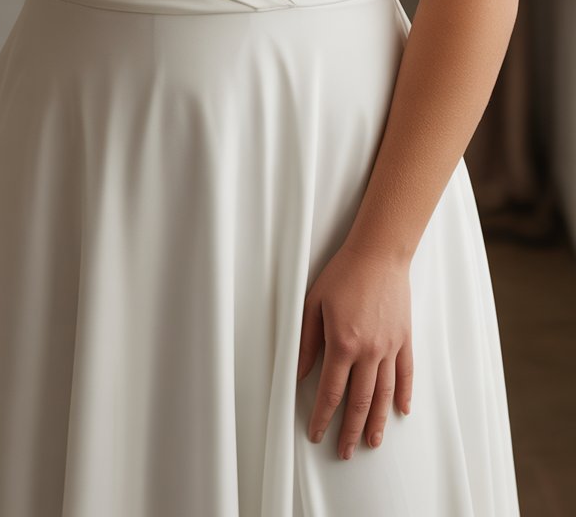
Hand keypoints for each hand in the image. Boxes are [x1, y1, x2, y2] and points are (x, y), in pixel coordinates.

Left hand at [296, 240, 413, 459]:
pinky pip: (406, 373)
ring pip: (384, 394)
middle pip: (359, 402)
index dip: (322, 417)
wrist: (378, 254)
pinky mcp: (405, 338)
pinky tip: (401, 411)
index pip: (330, 392)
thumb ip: (306, 342)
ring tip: (372, 443)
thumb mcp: (313, 304)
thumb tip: (299, 373)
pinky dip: (404, 394)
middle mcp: (369, 351)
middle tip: (344, 452)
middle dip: (350, 431)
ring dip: (377, 422)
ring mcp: (390, 347)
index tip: (316, 434)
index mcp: (343, 344)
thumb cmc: (343, 274)